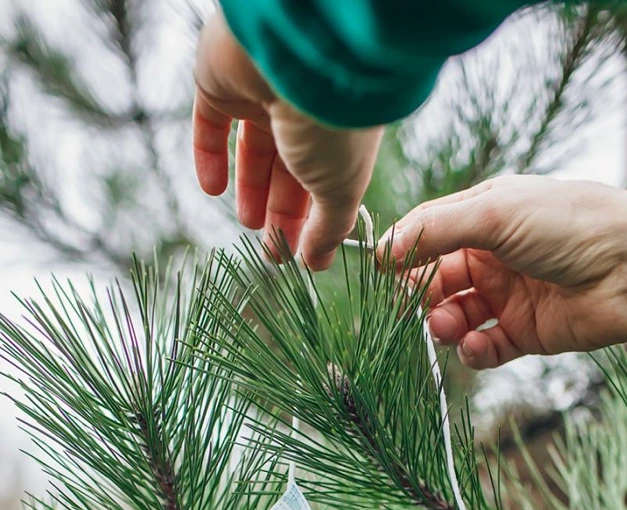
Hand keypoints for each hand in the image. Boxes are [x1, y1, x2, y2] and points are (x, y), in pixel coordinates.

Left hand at [193, 11, 382, 269]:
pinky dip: (210, 157)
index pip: (324, 181)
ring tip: (248, 223)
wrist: (302, 54)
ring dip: (250, 188)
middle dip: (281, 211)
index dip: (312, 219)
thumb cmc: (333, 124)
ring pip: (253, 148)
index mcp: (340, 132)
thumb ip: (329, 228)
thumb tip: (317, 261)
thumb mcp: (340, 188)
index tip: (302, 255)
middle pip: (289, 169)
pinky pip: (211, 124)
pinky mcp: (221, 81)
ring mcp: (262, 92)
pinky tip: (212, 191)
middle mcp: (303, 110)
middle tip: (273, 249)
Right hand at [384, 177, 626, 367]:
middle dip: (420, 296)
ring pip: (457, 316)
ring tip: (447, 328)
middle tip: (412, 309)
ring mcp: (510, 295)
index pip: (429, 232)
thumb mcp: (496, 213)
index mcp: (487, 215)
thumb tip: (383, 250)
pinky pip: (485, 347)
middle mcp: (495, 255)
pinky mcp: (525, 332)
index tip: (381, 273)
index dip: (404, 252)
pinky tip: (474, 347)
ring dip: (443, 325)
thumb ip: (435, 231)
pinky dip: (473, 352)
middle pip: (437, 279)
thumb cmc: (572, 225)